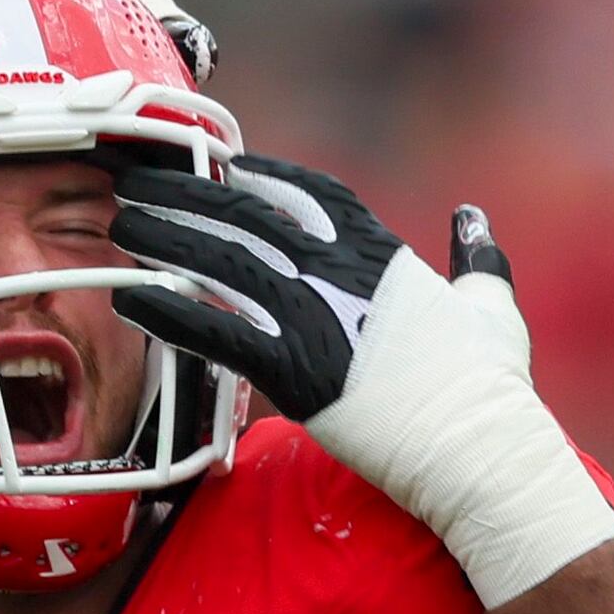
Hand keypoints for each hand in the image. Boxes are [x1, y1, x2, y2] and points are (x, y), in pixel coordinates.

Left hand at [106, 160, 612, 604]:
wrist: (477, 447)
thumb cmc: (490, 388)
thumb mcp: (491, 307)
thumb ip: (478, 257)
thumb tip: (473, 219)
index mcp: (381, 254)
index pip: (308, 193)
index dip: (258, 174)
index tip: (221, 165)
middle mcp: (341, 275)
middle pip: (247, 216)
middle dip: (189, 194)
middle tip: (139, 184)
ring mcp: (315, 318)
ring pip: (221, 262)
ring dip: (165, 238)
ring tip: (121, 224)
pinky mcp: (293, 370)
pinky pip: (215, 331)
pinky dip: (170, 311)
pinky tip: (131, 297)